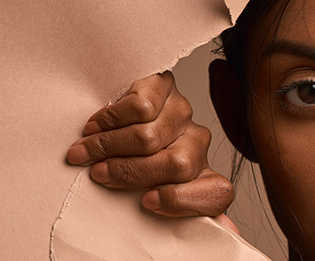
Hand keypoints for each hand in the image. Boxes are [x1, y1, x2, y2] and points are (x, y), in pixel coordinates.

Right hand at [66, 71, 234, 217]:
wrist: (105, 124)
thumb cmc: (127, 165)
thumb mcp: (148, 195)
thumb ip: (182, 209)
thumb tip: (227, 229)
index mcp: (202, 175)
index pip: (219, 194)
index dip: (183, 201)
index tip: (147, 202)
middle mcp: (198, 142)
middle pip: (176, 165)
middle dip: (128, 172)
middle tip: (98, 173)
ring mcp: (182, 112)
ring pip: (150, 137)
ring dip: (108, 146)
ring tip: (87, 152)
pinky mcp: (164, 85)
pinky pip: (140, 106)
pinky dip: (110, 120)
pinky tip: (96, 127)